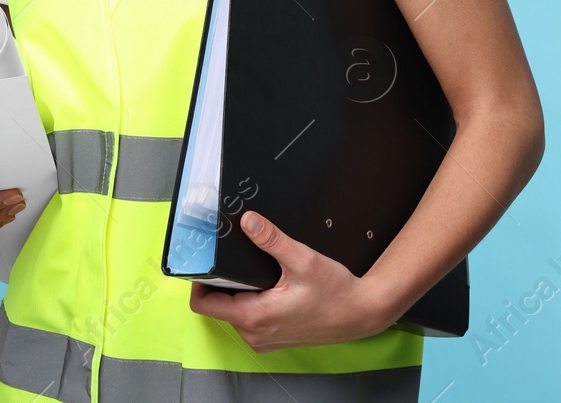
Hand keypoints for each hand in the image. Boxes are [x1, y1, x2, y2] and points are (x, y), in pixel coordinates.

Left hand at [188, 211, 389, 350]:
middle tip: (233, 259)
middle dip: (220, 282)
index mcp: (255, 317)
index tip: (206, 261)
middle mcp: (254, 334)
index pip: (204, 304)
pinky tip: (268, 287)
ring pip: (233, 313)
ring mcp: (263, 339)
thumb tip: (248, 221)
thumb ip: (271, 240)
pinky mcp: (272, 339)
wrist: (360, 313)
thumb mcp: (302, 260)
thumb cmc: (336, 293)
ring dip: (237, 293)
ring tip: (254, 272)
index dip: (199, 281)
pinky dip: (251, 303)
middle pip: (217, 306)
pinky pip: (249, 320)